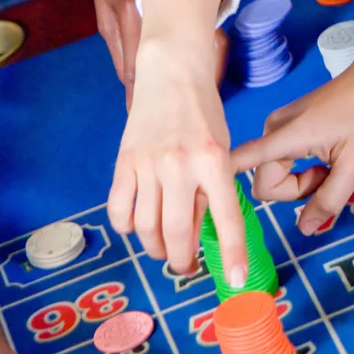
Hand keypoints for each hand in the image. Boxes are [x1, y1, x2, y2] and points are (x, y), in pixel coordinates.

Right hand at [107, 0, 244, 277]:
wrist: (171, 72)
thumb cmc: (204, 113)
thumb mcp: (223, 148)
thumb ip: (214, 190)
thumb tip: (203, 235)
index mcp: (215, 161)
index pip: (226, 218)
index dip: (231, 254)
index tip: (234, 281)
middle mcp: (181, 165)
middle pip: (177, 233)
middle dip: (183, 260)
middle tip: (187, 266)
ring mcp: (148, 164)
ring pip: (146, 228)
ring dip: (156, 248)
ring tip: (164, 250)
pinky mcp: (124, 161)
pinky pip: (119, 210)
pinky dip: (127, 227)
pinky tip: (138, 226)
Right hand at [231, 59, 353, 236]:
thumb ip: (328, 200)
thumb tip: (303, 230)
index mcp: (286, 136)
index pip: (240, 161)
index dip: (226, 185)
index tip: (228, 208)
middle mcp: (272, 129)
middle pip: (266, 182)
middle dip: (296, 190)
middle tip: (329, 176)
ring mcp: (278, 125)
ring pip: (274, 173)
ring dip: (301, 180)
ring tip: (332, 164)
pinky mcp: (286, 125)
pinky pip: (281, 160)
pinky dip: (302, 167)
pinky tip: (327, 155)